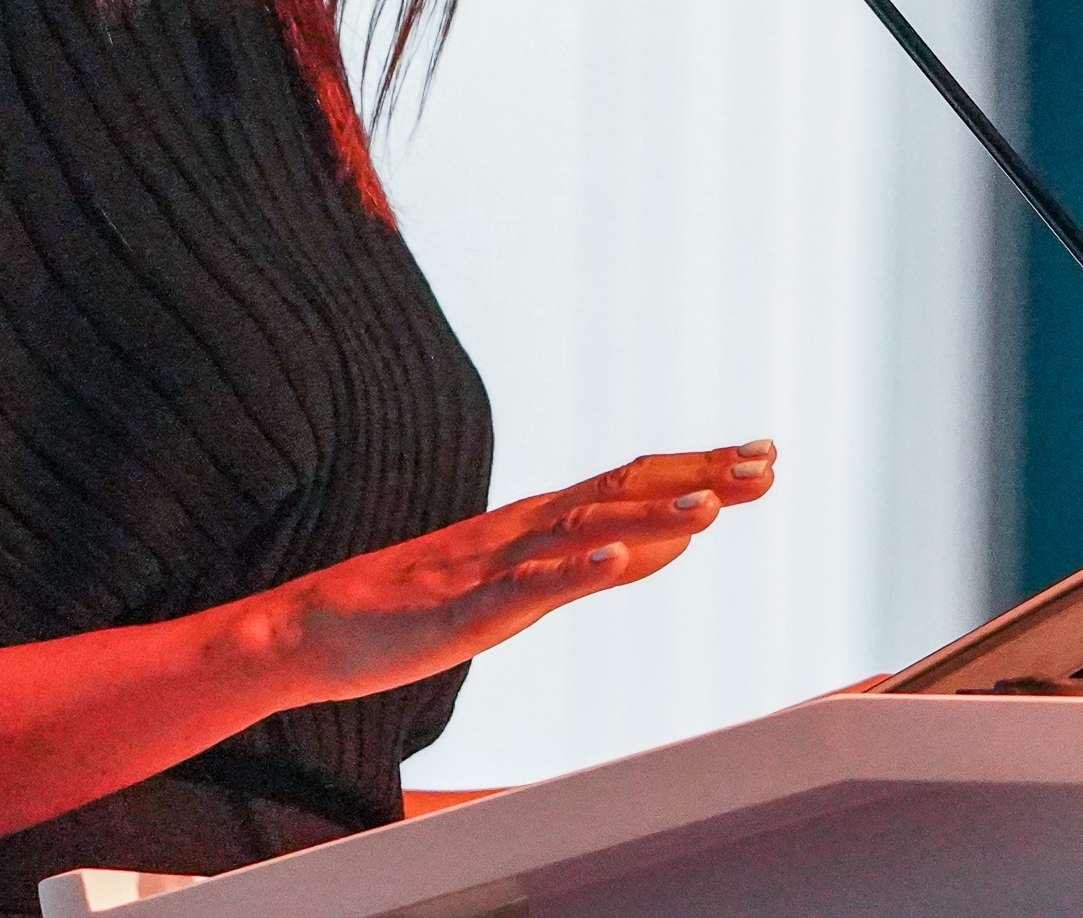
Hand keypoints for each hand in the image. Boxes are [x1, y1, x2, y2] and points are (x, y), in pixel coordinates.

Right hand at [258, 441, 776, 703]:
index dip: (698, 468)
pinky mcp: (464, 610)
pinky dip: (574, 571)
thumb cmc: (420, 606)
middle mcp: (525, 530)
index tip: (763, 454)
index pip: (633, 481)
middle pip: (624, 494)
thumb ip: (591, 559)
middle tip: (766, 466)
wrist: (316, 628)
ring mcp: (494, 566)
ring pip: (584, 533)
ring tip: (710, 509)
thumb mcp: (522, 583)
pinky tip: (617, 559)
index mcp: (539, 522)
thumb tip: (664, 540)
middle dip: (697, 480)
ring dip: (649, 517)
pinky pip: (525, 588)